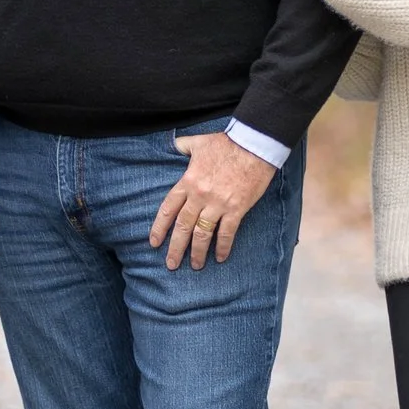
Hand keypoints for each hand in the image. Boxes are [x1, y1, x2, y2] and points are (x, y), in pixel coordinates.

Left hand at [147, 131, 278, 269]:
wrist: (254, 144)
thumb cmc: (227, 143)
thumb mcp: (198, 142)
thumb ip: (182, 146)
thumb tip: (172, 145)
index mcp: (187, 181)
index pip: (168, 209)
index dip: (160, 227)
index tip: (154, 242)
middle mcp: (199, 195)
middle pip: (183, 226)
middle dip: (175, 248)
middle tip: (170, 264)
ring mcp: (217, 204)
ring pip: (202, 233)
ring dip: (197, 252)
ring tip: (195, 266)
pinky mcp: (236, 208)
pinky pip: (226, 233)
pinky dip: (223, 247)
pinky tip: (220, 258)